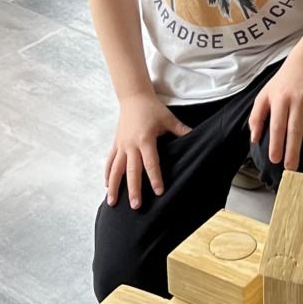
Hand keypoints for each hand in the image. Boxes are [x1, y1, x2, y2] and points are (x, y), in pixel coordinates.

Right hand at [105, 93, 190, 209]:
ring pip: (115, 169)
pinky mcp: (116, 144)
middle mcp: (131, 145)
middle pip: (132, 171)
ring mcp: (121, 145)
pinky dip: (107, 174)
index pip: (151, 163)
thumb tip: (196, 137)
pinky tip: (106, 186)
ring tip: (112, 203)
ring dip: (114, 186)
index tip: (158, 192)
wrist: (133, 97)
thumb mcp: (169, 119)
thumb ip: (181, 131)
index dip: (155, 178)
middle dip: (134, 189)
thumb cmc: (152, 108)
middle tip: (136, 206)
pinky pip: (110, 161)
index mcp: (145, 139)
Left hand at [250, 56, 302, 171]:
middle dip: (294, 150)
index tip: (275, 160)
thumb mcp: (264, 96)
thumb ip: (257, 117)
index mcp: (280, 98)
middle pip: (296, 129)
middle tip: (292, 168)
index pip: (278, 125)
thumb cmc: (282, 85)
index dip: (277, 144)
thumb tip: (254, 140)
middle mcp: (298, 99)